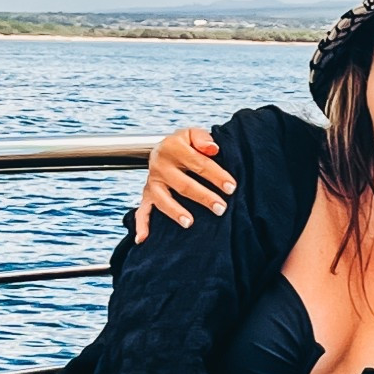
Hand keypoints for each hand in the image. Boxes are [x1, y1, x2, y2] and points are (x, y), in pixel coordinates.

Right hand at [134, 127, 235, 243]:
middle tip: (221, 208)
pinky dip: (142, 225)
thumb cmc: (186, 145)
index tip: (232, 187)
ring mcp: (152, 182)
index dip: (216, 176)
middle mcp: (159, 165)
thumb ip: (203, 139)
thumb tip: (213, 148)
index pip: (198, 163)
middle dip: (203, 197)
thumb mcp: (192, 134)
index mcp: (172, 147)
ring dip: (175, 212)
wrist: (165, 150)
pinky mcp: (147, 195)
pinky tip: (143, 239)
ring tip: (189, 223)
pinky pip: (142, 211)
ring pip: (163, 200)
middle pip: (183, 184)